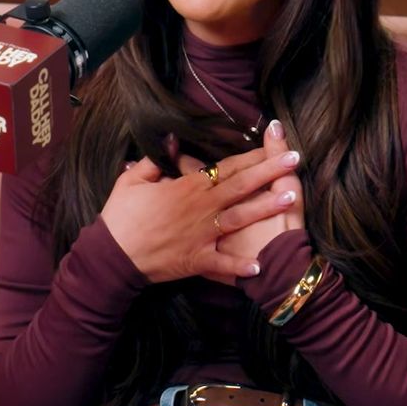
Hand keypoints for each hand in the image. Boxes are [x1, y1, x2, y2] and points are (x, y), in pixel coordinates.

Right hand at [100, 142, 301, 283]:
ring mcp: (202, 235)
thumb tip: (171, 139)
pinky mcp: (197, 260)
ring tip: (290, 199)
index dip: (252, 156)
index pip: (226, 167)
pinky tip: (260, 265)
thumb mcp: (132, 181)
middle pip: (241, 186)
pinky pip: (223, 264)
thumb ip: (156, 161)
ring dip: (266, 208)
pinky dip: (240, 266)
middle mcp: (201, 208)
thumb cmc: (121, 216)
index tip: (275, 145)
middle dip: (269, 172)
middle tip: (295, 160)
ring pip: (240, 218)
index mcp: (187, 187)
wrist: (111, 255)